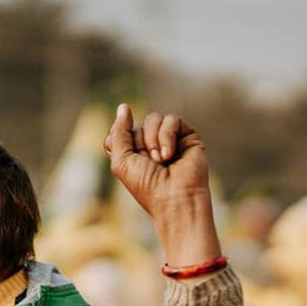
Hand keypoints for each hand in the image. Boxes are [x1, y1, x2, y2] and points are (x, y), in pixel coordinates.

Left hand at [104, 104, 221, 266]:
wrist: (175, 198)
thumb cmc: (147, 186)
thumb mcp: (121, 161)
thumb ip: (118, 133)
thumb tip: (124, 106)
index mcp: (134, 152)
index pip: (121, 131)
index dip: (123, 141)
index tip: (132, 158)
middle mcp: (151, 144)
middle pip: (136, 124)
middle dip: (140, 143)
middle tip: (150, 163)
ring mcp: (170, 139)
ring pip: (154, 119)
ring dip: (153, 140)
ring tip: (161, 161)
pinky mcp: (187, 136)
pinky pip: (171, 120)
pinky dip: (167, 136)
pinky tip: (170, 155)